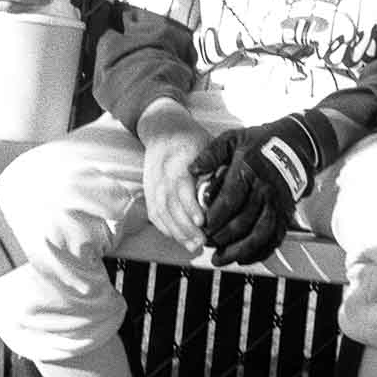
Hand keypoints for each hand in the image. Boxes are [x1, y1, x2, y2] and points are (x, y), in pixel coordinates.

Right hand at [138, 101, 211, 250]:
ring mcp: (152, 185)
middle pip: (170, 205)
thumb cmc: (190, 137)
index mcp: (176, 162)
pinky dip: (166, 229)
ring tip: (193, 246)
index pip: (181, 187)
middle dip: (185, 227)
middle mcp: (161, 175)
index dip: (190, 206)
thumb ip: (214, 165)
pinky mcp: (149, 192)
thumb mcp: (206, 144)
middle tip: (201, 242)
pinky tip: (179, 239)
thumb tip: (227, 186)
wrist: (162, 129)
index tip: (202, 221)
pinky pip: (155, 215)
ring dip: (177, 232)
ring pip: (161, 213)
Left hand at [189, 114, 322, 267]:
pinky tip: (244, 259)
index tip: (200, 226)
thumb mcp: (232, 138)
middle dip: (220, 237)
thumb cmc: (259, 141)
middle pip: (242, 221)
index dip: (214, 217)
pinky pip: (274, 239)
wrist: (295, 144)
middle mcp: (266, 189)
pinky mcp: (286, 213)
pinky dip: (259, 252)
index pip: (229, 200)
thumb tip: (192, 169)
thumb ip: (210, 154)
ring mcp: (278, 203)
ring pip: (259, 235)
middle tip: (205, 242)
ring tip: (220, 259)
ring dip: (238, 251)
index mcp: (249, 170)